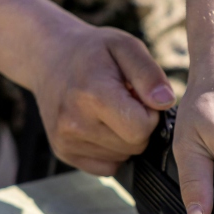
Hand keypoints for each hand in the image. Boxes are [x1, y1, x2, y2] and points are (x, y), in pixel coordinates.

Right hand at [33, 24, 175, 175]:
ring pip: (122, 157)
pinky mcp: (63, 152)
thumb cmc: (93, 51)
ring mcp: (66, 141)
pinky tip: (100, 124)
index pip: (141, 128)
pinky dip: (111, 150)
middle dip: (138, 126)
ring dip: (124, 137)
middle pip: (134, 146)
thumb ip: (148, 73)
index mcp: (92, 94)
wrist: (48, 57)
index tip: (138, 96)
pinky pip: (107, 167)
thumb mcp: (125, 46)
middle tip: (123, 101)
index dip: (149, 114)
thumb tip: (165, 102)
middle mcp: (74, 122)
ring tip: (109, 110)